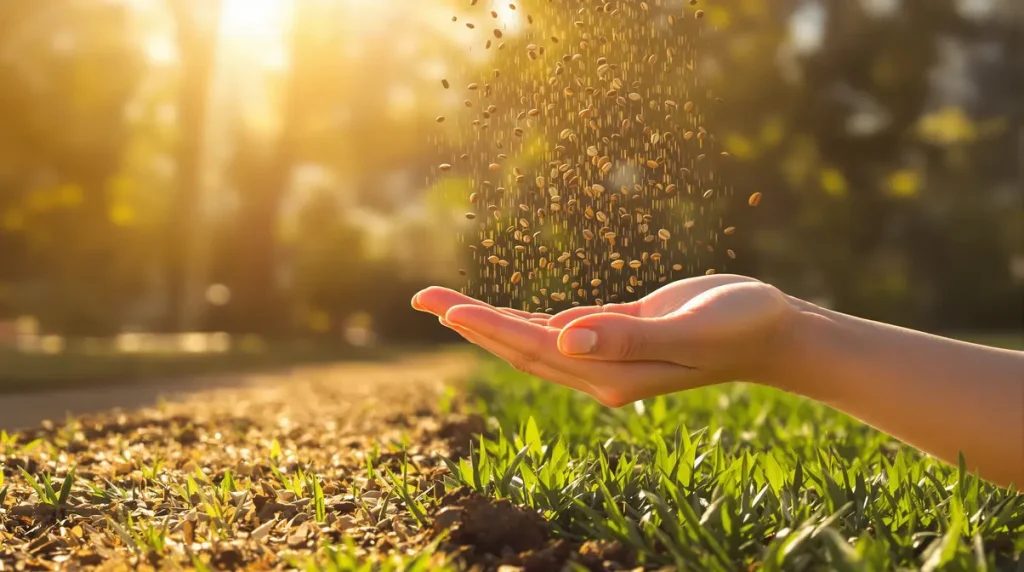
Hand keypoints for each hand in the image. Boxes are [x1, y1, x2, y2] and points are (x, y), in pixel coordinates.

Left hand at [412, 275, 797, 406]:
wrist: (771, 330)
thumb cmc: (737, 325)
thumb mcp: (685, 329)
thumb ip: (626, 336)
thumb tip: (564, 338)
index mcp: (611, 375)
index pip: (534, 349)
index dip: (488, 327)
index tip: (445, 308)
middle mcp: (601, 371)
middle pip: (520, 347)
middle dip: (470, 322)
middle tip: (420, 297)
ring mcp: (607, 356)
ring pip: (534, 339)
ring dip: (489, 320)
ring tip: (444, 301)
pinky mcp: (616, 334)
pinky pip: (559, 329)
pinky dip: (525, 319)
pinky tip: (500, 314)